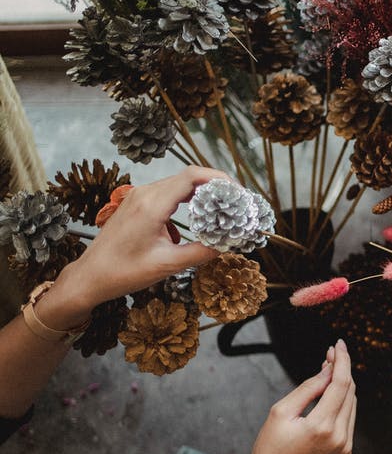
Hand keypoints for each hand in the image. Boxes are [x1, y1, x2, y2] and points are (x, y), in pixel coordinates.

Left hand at [43, 167, 228, 327]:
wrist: (90, 276)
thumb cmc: (124, 272)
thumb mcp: (168, 265)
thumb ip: (201, 252)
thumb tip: (227, 243)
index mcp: (152, 205)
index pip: (192, 177)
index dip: (220, 179)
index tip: (238, 193)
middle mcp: (145, 194)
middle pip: (188, 177)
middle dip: (216, 187)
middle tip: (236, 204)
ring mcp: (138, 196)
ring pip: (178, 184)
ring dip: (202, 194)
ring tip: (221, 210)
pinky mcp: (136, 203)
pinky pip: (168, 193)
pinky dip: (187, 200)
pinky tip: (197, 217)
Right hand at [243, 340, 356, 453]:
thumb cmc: (270, 449)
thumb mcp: (281, 412)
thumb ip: (308, 388)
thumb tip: (329, 369)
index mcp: (322, 426)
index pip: (341, 384)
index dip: (342, 361)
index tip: (339, 344)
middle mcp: (340, 436)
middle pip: (350, 392)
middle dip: (341, 370)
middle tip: (329, 354)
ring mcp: (345, 446)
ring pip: (352, 404)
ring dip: (343, 385)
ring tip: (328, 371)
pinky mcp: (345, 452)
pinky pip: (349, 419)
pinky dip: (342, 403)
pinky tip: (330, 394)